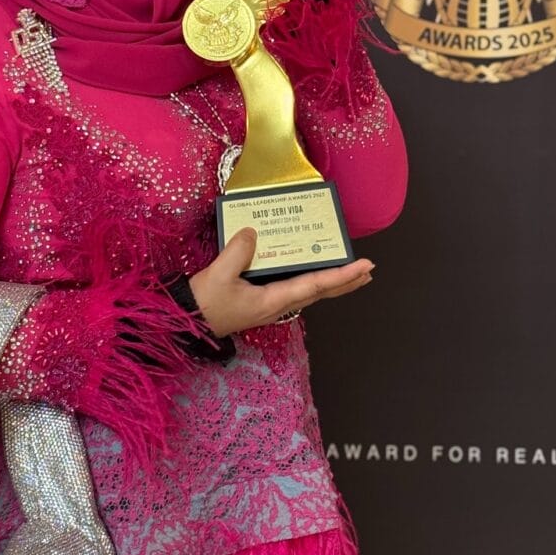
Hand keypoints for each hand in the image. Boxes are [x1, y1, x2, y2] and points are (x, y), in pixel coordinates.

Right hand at [188, 229, 373, 336]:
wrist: (186, 321)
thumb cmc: (203, 302)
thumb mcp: (218, 275)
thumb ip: (238, 251)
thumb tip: (254, 232)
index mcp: (273, 300)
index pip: (315, 285)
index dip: (342, 275)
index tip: (364, 266)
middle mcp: (278, 305)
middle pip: (320, 293)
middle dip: (346, 282)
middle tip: (369, 270)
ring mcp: (271, 305)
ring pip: (310, 293)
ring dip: (332, 283)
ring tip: (350, 273)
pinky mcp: (261, 301)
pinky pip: (295, 290)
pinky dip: (311, 281)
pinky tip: (311, 272)